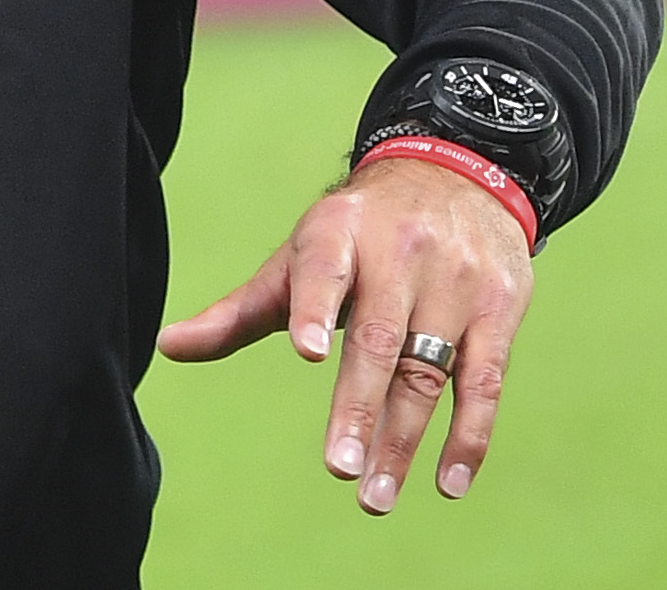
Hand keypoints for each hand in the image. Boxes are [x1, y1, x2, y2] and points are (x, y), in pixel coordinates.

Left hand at [155, 157, 531, 514]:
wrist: (458, 174)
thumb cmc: (359, 232)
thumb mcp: (299, 257)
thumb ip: (240, 311)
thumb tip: (167, 348)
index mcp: (339, 233)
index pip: (323, 273)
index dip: (313, 310)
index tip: (303, 350)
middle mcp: (401, 253)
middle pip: (379, 338)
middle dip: (358, 407)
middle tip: (339, 470)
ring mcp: (455, 281)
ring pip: (428, 369)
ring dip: (404, 439)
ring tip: (374, 491)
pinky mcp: (499, 309)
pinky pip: (485, 381)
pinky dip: (469, 435)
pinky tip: (446, 481)